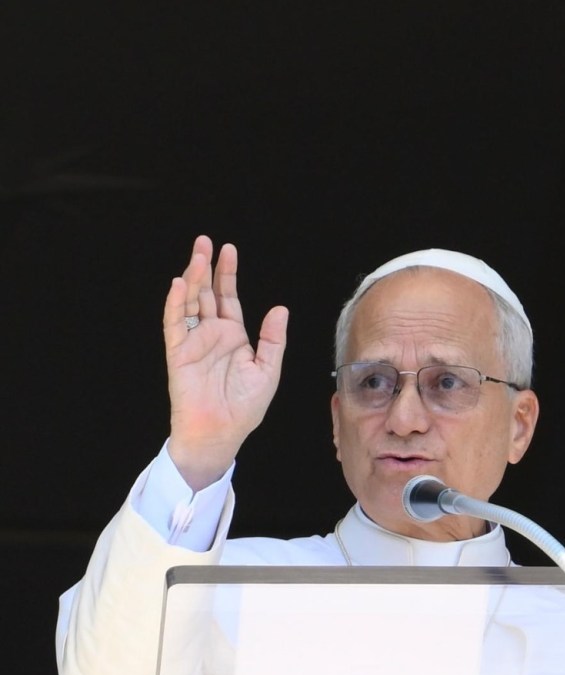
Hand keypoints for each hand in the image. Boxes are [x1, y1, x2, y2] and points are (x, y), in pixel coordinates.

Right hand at [163, 235, 287, 489]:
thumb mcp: (268, 371)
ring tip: (196, 257)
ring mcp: (193, 343)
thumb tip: (279, 308)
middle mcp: (212, 335)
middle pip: (206, 294)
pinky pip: (175, 324)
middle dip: (205, 267)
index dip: (227, 274)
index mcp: (233, 337)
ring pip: (190, 304)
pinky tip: (180, 285)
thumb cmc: (244, 407)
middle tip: (205, 242)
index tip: (228, 250)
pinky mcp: (178, 353)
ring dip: (192, 279)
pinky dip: (176, 305)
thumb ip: (273, 340)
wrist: (221, 432)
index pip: (228, 298)